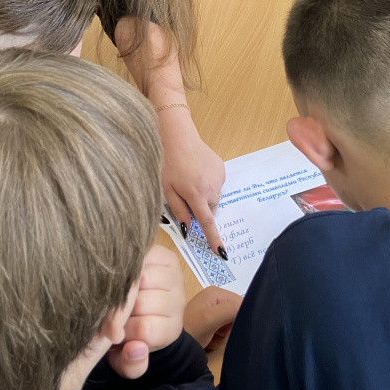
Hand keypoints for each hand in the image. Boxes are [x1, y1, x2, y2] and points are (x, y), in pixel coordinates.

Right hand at [106, 245, 185, 378]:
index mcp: (171, 329)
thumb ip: (131, 364)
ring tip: (116, 295)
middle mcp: (178, 301)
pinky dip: (127, 264)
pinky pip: (142, 255)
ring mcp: (173, 275)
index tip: (113, 334)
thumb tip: (135, 349)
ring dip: (122, 286)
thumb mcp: (126, 360)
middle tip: (110, 313)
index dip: (122, 331)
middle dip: (119, 308)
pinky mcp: (164, 254)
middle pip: (142, 301)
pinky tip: (121, 275)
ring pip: (142, 276)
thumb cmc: (128, 336)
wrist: (137, 309)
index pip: (145, 328)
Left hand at [157, 107, 226, 254]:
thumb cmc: (168, 164)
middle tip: (186, 196)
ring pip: (213, 197)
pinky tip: (197, 171)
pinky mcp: (222, 168)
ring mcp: (219, 177)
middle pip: (210, 209)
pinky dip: (208, 183)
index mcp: (196, 195)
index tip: (222, 252)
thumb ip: (179, 211)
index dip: (214, 239)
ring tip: (190, 179)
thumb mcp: (167, 190)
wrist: (178, 137)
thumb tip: (188, 228)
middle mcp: (211, 188)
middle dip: (200, 208)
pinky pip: (216, 184)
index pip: (207, 223)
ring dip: (204, 195)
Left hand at [184, 287, 242, 351]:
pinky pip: (224, 329)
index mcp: (216, 292)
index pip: (241, 302)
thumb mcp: (210, 319)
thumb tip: (248, 308)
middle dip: (231, 326)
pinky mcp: (209, 321)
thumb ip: (230, 309)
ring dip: (225, 334)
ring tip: (211, 337)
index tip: (229, 328)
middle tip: (217, 333)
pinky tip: (209, 339)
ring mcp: (211, 310)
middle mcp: (215, 298)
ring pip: (232, 323)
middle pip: (237, 313)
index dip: (240, 317)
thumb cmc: (190, 331)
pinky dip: (219, 337)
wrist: (171, 348)